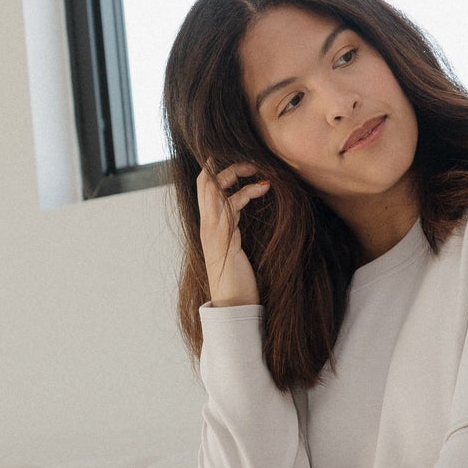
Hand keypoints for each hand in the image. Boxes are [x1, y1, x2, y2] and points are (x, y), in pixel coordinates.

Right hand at [196, 157, 272, 307]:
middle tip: (251, 162)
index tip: (241, 164)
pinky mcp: (224, 237)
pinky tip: (264, 188)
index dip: (217, 170)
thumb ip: (233, 230)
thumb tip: (240, 216)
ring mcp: (212, 231)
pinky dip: (248, 191)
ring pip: (214, 187)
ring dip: (236, 172)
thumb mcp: (234, 249)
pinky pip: (231, 204)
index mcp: (208, 226)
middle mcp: (206, 225)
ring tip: (259, 169)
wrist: (233, 305)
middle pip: (204, 181)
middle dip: (226, 165)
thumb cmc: (238, 280)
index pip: (204, 189)